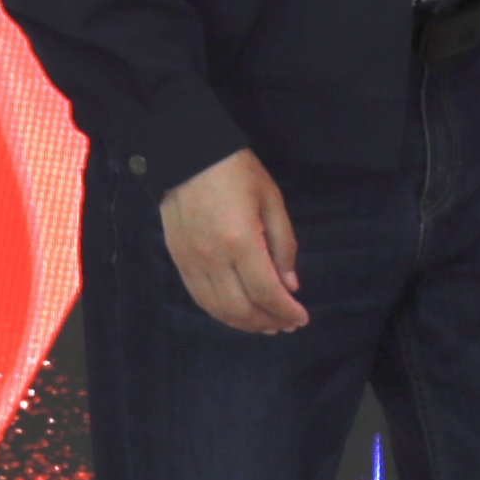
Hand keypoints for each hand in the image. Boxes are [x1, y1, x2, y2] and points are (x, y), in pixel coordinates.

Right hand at [160, 148, 308, 332]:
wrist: (187, 154)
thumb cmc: (236, 171)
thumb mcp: (271, 201)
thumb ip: (283, 245)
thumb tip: (289, 285)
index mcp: (240, 241)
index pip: (266, 291)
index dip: (286, 311)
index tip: (301, 318)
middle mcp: (212, 258)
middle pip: (241, 308)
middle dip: (268, 322)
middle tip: (286, 325)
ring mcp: (191, 262)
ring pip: (217, 309)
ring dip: (244, 323)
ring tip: (265, 325)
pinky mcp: (178, 260)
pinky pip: (199, 297)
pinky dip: (220, 312)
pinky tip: (237, 312)